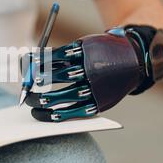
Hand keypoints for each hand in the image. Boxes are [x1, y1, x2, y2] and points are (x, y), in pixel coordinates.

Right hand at [21, 25, 162, 121]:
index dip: (49, 114)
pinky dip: (47, 59)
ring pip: (60, 75)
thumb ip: (79, 104)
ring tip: (32, 80)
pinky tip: (38, 61)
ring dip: (42, 78)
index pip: (68, 112)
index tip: (35, 114)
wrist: (134, 56)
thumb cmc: (111, 81)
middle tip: (28, 98)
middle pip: (62, 95)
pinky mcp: (85, 48)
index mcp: (98, 101)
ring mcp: (89, 64)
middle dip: (41, 98)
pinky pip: (61, 54)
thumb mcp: (101, 97)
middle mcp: (94, 84)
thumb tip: (47, 109)